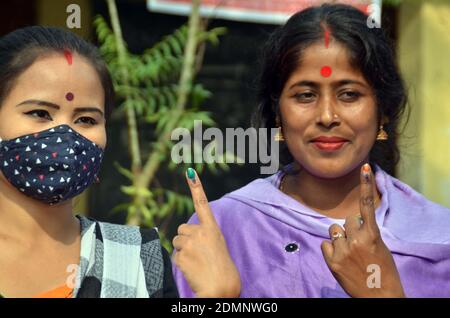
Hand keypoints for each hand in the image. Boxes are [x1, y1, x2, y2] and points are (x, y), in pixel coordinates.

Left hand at [172, 168, 240, 297]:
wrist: (221, 288)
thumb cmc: (222, 270)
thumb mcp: (218, 246)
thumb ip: (204, 236)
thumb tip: (185, 233)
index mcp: (212, 229)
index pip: (202, 204)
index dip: (196, 187)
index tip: (190, 172)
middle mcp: (200, 232)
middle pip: (182, 229)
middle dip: (185, 239)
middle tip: (198, 253)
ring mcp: (190, 243)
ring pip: (176, 242)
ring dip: (183, 251)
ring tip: (197, 262)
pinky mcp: (181, 255)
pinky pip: (175, 256)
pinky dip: (181, 263)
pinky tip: (192, 269)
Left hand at [320, 164, 404, 297]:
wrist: (379, 297)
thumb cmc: (383, 272)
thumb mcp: (380, 248)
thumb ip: (366, 232)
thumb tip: (353, 222)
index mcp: (372, 235)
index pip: (367, 205)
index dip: (366, 184)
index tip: (365, 167)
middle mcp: (356, 240)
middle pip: (346, 220)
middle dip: (351, 229)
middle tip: (359, 245)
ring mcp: (342, 250)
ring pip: (333, 230)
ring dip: (340, 237)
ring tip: (349, 253)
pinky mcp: (331, 261)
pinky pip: (325, 244)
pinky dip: (331, 250)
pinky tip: (341, 260)